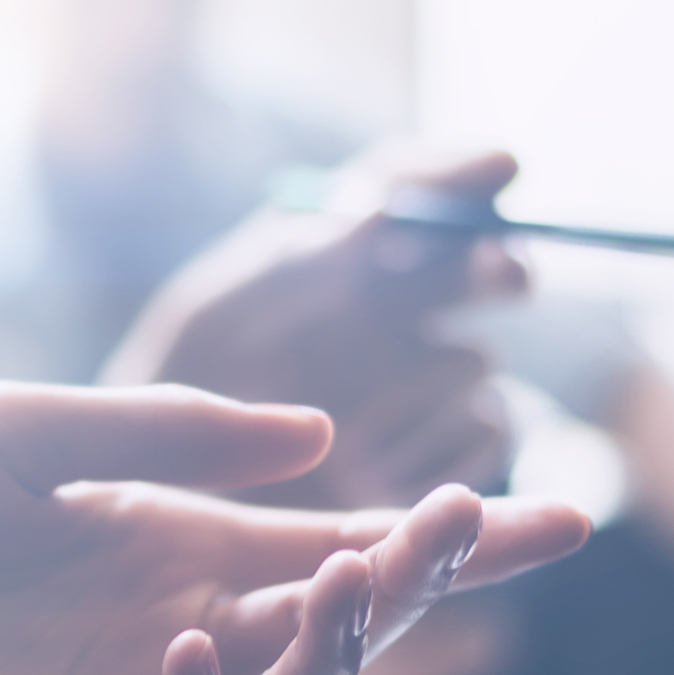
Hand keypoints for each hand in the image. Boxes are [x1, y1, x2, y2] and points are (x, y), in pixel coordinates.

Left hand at [0, 382, 589, 674]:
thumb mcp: (21, 435)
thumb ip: (167, 438)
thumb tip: (321, 441)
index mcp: (173, 550)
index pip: (343, 549)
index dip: (454, 541)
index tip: (567, 511)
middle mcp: (169, 641)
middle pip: (338, 635)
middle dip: (418, 585)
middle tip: (456, 524)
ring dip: (331, 653)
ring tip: (348, 573)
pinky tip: (187, 650)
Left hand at [99, 145, 531, 509]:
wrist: (171, 507)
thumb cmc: (173, 400)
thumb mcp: (211, 318)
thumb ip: (295, 263)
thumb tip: (375, 212)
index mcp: (337, 253)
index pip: (415, 189)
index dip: (462, 173)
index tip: (502, 167)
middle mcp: (395, 309)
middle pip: (481, 265)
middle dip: (497, 265)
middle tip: (496, 272)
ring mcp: (425, 384)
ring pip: (474, 359)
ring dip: (426, 385)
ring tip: (345, 432)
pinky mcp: (443, 457)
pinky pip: (483, 435)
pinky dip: (436, 451)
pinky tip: (367, 477)